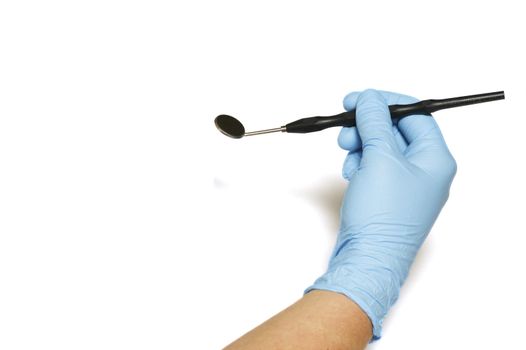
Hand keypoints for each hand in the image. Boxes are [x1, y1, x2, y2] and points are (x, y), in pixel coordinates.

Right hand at [306, 89, 456, 339]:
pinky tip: (351, 173)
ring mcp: (406, 184)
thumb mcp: (379, 159)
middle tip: (345, 125)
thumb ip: (375, 123)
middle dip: (368, 126)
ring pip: (381, 148)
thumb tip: (369, 98)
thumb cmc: (382, 216)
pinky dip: (359, 163)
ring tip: (347, 154)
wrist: (367, 258)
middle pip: (396, 130)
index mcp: (436, 159)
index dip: (386, 102)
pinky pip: (373, 166)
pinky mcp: (387, 195)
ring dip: (361, 145)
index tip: (360, 98)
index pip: (415, 114)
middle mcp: (425, 171)